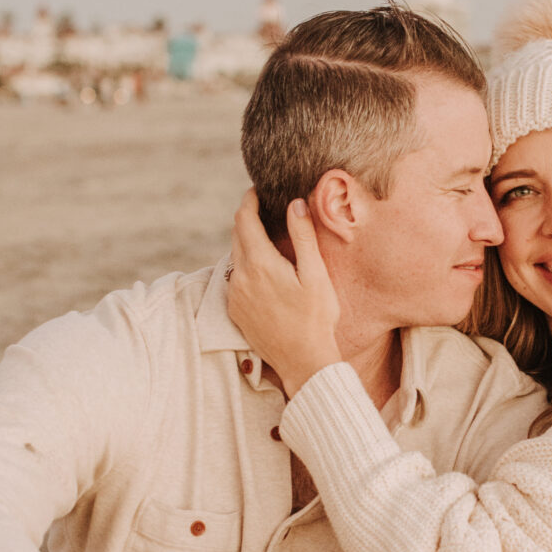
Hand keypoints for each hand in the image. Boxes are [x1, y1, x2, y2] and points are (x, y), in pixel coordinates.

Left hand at [226, 193, 341, 393]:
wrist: (303, 361)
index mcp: (261, 264)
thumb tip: (294, 203)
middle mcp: (241, 277)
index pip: (244, 219)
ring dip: (247, 242)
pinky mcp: (235, 310)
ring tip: (267, 238)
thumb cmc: (316, 318)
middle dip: (247, 218)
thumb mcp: (315, 274)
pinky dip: (245, 265)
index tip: (257, 190)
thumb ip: (303, 236)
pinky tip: (264, 270)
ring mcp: (235, 295)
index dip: (249, 200)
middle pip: (236, 235)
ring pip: (235, 256)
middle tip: (265, 209)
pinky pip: (234, 278)